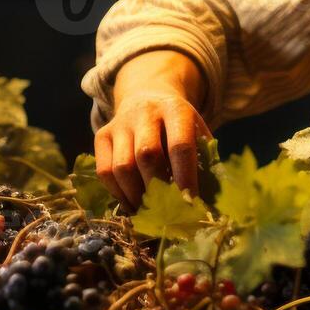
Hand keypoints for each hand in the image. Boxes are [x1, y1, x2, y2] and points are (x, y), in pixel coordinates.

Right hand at [95, 89, 211, 211]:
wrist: (147, 98)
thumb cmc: (179, 126)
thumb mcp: (196, 132)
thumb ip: (204, 160)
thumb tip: (207, 201)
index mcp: (175, 110)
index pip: (180, 146)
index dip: (185, 177)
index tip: (189, 203)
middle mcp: (145, 112)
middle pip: (147, 155)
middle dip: (158, 188)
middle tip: (168, 212)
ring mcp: (120, 123)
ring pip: (122, 166)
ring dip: (136, 195)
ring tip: (149, 211)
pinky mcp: (102, 135)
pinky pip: (104, 171)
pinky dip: (118, 193)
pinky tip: (131, 203)